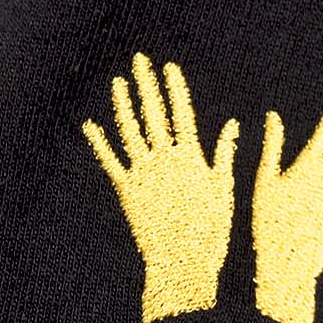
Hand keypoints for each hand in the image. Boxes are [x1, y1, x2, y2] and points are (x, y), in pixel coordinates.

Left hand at [82, 53, 239, 322]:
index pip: (181, 113)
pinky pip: (109, 161)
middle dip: (146, 84)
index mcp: (189, 156)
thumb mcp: (223, 189)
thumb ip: (224, 154)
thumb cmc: (209, 229)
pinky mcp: (125, 190)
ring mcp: (143, 173)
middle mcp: (164, 159)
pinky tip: (90, 125)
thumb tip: (232, 124)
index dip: (174, 88)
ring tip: (119, 83)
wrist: (182, 262)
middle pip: (153, 113)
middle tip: (139, 60)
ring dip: (123, 105)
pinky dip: (99, 142)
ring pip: (130, 130)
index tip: (168, 67)